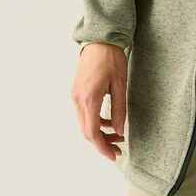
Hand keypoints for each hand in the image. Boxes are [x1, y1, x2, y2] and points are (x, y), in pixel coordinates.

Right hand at [73, 42, 127, 161]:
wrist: (99, 40)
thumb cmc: (112, 59)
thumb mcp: (120, 85)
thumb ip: (119, 110)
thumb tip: (118, 131)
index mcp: (89, 98)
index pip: (92, 133)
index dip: (102, 147)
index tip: (114, 155)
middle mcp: (78, 100)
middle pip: (86, 132)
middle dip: (102, 143)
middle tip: (119, 149)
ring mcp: (75, 96)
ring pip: (85, 124)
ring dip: (99, 134)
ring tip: (118, 136)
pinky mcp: (76, 93)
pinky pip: (84, 114)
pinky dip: (96, 122)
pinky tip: (109, 122)